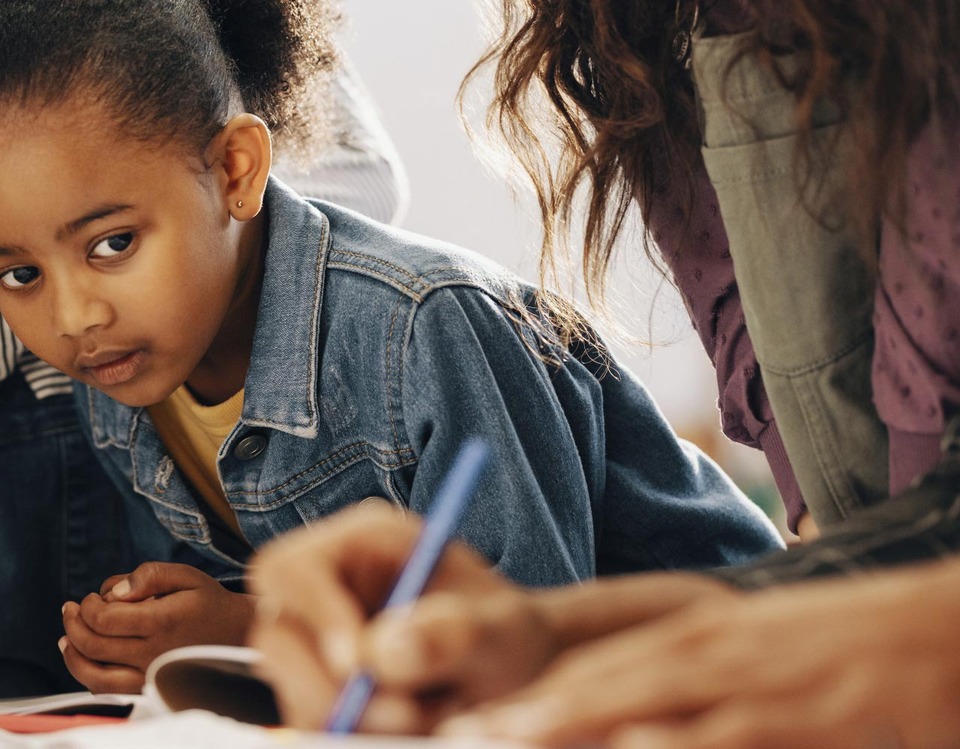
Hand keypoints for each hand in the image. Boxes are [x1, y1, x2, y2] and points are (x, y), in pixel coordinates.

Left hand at [58, 562, 253, 692]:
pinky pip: (109, 691)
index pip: (103, 619)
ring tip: (66, 638)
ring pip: (95, 676)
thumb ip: (148, 575)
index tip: (91, 596)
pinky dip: (89, 677)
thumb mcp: (185, 575)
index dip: (87, 606)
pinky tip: (84, 659)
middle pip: (92, 645)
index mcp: (161, 622)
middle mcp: (153, 654)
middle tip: (70, 608)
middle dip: (73, 623)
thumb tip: (114, 592)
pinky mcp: (150, 688)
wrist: (237, 637)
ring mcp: (150, 676)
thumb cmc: (208, 602)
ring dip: (72, 655)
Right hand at [247, 504, 735, 732]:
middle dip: (332, 688)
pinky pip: (308, 717)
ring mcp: (311, 638)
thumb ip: (450, 633)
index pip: (293, 570)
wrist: (513, 673)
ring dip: (350, 718)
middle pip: (277, 636)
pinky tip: (408, 726)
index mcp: (359, 542)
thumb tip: (380, 654)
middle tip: (407, 717)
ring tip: (427, 717)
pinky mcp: (313, 684)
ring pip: (290, 686)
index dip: (314, 615)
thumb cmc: (508, 635)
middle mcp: (321, 587)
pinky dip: (352, 732)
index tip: (357, 667)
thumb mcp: (500, 630)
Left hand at [445, 558, 959, 748]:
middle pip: (603, 687)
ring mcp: (759, 681)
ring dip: (578, 724)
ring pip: (651, 707)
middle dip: (529, 717)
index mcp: (698, 640)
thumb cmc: (843, 658)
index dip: (526, 703)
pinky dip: (683, 742)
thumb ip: (689, 692)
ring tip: (510, 740)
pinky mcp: (808, 715)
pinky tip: (636, 748)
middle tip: (458, 738)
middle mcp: (714, 652)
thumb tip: (619, 732)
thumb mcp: (754, 660)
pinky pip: (733, 733)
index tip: (460, 728)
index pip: (594, 671)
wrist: (948, 631)